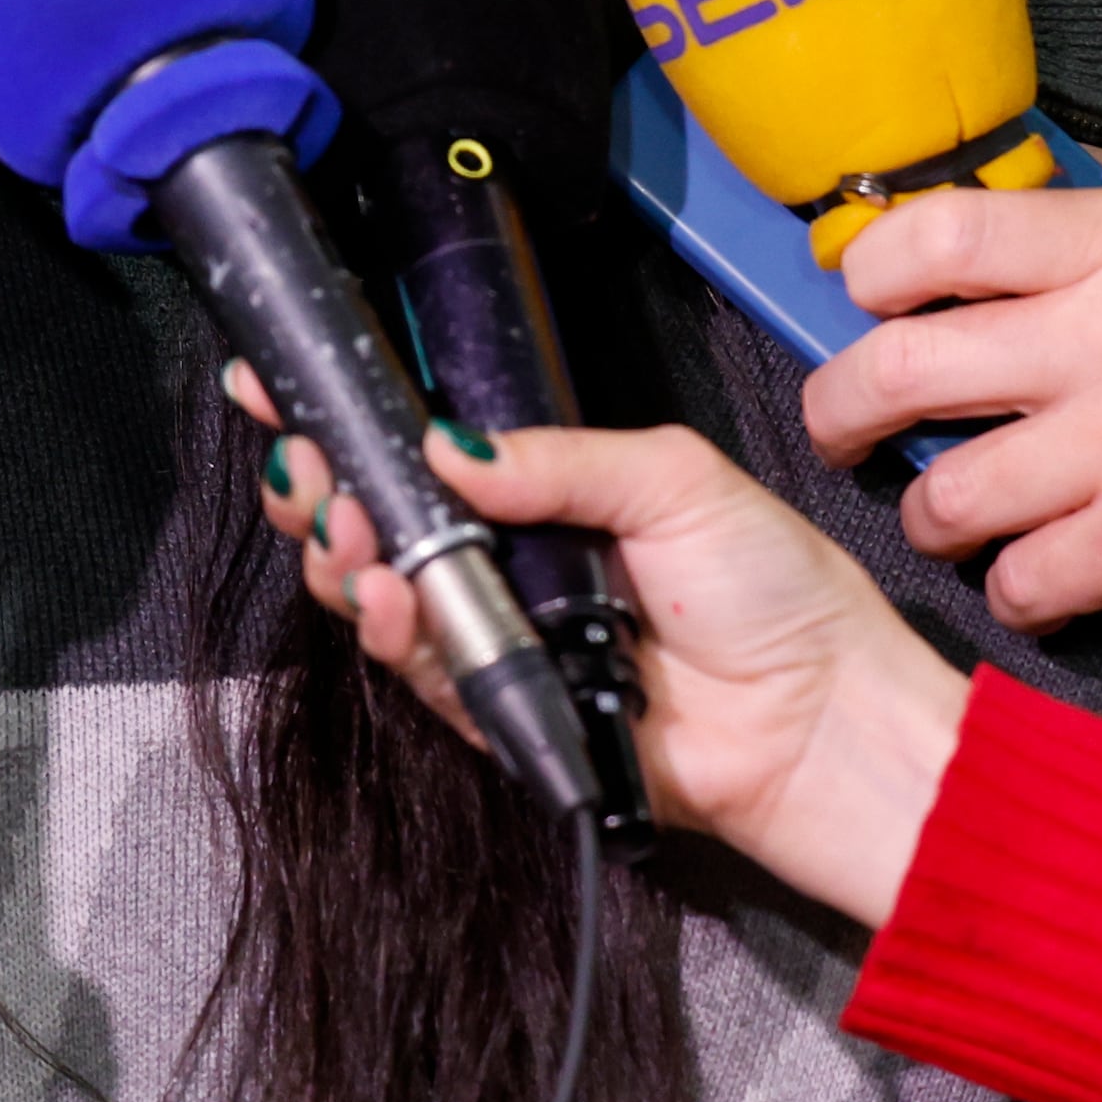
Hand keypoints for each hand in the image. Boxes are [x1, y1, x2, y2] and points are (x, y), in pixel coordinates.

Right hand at [233, 369, 964, 925]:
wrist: (824, 718)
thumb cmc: (778, 590)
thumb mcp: (674, 479)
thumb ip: (555, 459)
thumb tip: (447, 441)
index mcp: (549, 492)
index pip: (427, 446)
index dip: (349, 418)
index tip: (277, 383)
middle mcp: (513, 562)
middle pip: (382, 521)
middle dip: (324, 487)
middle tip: (303, 463)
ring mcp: (506, 638)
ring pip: (383, 597)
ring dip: (345, 558)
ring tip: (343, 526)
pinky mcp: (506, 714)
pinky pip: (426, 673)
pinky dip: (392, 631)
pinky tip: (382, 592)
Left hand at [799, 146, 1101, 731]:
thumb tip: (1085, 166)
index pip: (946, 233)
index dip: (871, 268)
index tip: (857, 297)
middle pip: (902, 366)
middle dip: (839, 406)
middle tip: (836, 422)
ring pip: (948, 492)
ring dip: (931, 512)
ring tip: (950, 512)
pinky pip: (1020, 577)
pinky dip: (1016, 586)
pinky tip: (1040, 573)